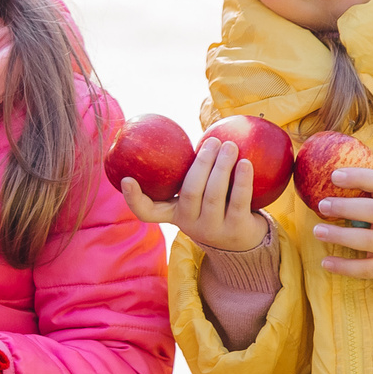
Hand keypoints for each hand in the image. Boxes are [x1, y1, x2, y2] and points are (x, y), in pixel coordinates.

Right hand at [120, 138, 270, 253]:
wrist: (245, 243)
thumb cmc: (217, 205)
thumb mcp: (198, 196)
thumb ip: (190, 173)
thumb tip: (180, 130)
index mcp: (174, 213)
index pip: (146, 212)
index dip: (134, 198)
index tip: (126, 179)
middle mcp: (190, 225)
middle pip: (190, 193)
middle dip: (201, 164)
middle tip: (213, 142)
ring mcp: (213, 230)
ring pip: (213, 196)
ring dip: (222, 167)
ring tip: (230, 145)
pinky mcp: (236, 230)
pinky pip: (238, 201)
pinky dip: (242, 180)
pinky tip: (245, 163)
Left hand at [312, 168, 372, 283]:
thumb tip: (332, 176)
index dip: (360, 177)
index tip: (334, 175)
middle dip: (346, 207)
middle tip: (322, 205)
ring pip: (367, 241)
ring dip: (340, 235)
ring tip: (317, 231)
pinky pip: (365, 268)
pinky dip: (344, 267)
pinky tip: (325, 262)